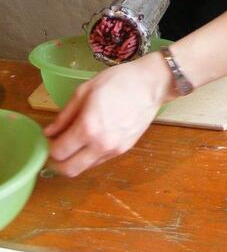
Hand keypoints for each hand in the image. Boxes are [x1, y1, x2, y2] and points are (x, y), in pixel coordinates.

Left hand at [44, 51, 171, 176]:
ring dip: (74, 160)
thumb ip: (65, 114)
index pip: (58, 152)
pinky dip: (90, 155)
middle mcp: (100, 145)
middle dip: (57, 163)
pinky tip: (92, 139)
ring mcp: (114, 150)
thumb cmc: (118, 81)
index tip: (50, 137)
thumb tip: (50, 132)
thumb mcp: (86, 90)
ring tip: (75, 142)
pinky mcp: (124, 150)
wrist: (152, 84)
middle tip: (56, 148)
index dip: (49, 146)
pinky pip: (100, 160)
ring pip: (84, 167)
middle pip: (69, 170)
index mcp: (88, 128)